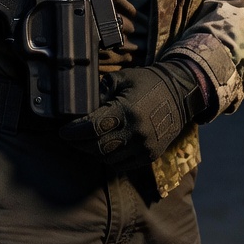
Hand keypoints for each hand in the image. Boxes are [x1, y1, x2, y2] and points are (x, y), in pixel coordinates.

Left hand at [59, 59, 203, 168]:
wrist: (181, 94)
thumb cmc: (149, 83)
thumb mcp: (123, 79)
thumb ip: (102, 92)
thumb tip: (82, 106)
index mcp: (127, 111)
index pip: (92, 128)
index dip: (74, 132)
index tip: (63, 132)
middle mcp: (136, 132)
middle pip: (97, 147)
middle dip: (80, 144)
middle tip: (71, 139)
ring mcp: (144, 146)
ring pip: (108, 159)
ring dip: (93, 153)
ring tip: (86, 143)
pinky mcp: (150, 155)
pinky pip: (123, 165)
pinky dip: (109, 159)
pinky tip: (104, 149)